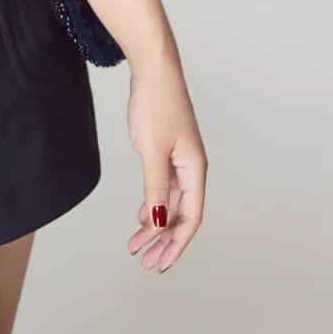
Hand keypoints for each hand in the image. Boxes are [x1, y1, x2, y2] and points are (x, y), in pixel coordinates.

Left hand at [125, 58, 207, 272]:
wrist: (153, 70)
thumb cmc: (156, 105)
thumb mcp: (152, 151)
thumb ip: (156, 189)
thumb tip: (160, 223)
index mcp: (195, 170)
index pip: (190, 218)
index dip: (176, 243)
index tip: (160, 263)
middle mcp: (192, 168)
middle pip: (181, 214)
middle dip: (163, 241)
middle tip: (144, 262)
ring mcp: (180, 160)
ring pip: (170, 202)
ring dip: (155, 224)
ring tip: (137, 245)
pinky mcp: (167, 151)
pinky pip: (164, 187)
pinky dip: (153, 203)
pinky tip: (142, 215)